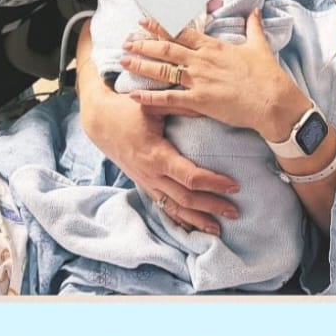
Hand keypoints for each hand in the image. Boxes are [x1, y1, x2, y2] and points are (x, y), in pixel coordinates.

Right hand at [80, 80, 241, 237]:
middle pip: (185, 199)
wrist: (100, 123)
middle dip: (212, 207)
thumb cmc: (127, 111)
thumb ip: (180, 106)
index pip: (190, 176)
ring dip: (197, 220)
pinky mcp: (145, 185)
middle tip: (235, 211)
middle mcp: (151, 174)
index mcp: (156, 155)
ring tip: (218, 230)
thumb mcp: (152, 105)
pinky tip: (194, 229)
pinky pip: (164, 208)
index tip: (234, 185)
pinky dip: (180, 220)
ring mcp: (147, 183)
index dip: (213, 183)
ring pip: (174, 209)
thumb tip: (209, 105)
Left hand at [122, 12, 296, 135]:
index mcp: (214, 47)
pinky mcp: (199, 101)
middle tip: (126, 40)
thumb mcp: (259, 46)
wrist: (273, 101)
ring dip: (141, 65)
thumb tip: (255, 11)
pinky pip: (168, 98)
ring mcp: (199, 80)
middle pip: (166, 49)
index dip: (161, 26)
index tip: (144, 20)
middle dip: (144, 44)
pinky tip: (134, 94)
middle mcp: (202, 61)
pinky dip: (150, 96)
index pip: (181, 32)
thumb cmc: (267, 75)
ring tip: (123, 61)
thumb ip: (254, 27)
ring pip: (163, 70)